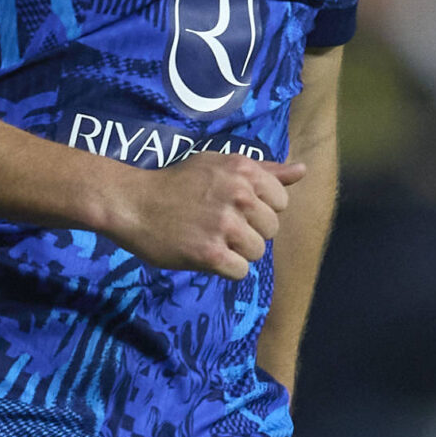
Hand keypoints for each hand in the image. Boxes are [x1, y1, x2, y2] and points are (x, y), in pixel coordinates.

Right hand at [108, 153, 306, 278]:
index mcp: (243, 170)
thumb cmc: (177, 183)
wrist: (133, 203)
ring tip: (211, 240)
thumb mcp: (220, 165)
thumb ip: (265, 170)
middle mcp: (238, 195)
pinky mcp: (210, 253)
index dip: (260, 209)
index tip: (235, 208)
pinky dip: (226, 269)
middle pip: (271, 229)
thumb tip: (302, 170)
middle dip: (249, 232)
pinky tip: (207, 255)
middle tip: (219, 225)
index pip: (281, 202)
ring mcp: (224, 225)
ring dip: (237, 252)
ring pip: (257, 252)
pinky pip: (240, 271)